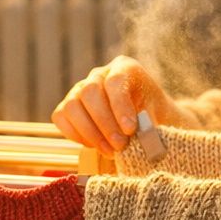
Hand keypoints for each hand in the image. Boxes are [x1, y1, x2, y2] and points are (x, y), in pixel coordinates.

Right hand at [51, 55, 185, 154]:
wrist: (148, 122)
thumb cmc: (154, 118)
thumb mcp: (159, 117)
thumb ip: (150, 126)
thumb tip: (142, 140)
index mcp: (125, 68)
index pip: (115, 81)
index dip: (120, 106)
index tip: (130, 130)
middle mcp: (99, 74)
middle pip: (90, 92)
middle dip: (104, 123)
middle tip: (119, 145)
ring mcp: (80, 88)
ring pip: (72, 105)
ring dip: (89, 132)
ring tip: (109, 151)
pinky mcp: (68, 106)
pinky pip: (61, 117)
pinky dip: (75, 135)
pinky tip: (95, 146)